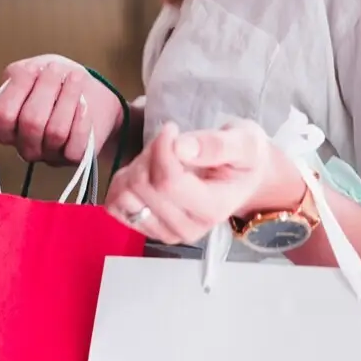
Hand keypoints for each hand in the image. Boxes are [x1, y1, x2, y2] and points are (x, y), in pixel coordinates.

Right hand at [0, 55, 122, 168]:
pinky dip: (81, 120)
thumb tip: (23, 75)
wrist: (87, 92)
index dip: (18, 89)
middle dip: (46, 89)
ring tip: (75, 77)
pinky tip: (84, 103)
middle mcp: (24, 145)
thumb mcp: (31, 70)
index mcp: (6, 126)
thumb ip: (19, 74)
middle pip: (31, 122)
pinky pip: (75, 146)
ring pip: (55, 132)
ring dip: (68, 99)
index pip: (2, 116)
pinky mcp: (72, 158)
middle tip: (56, 69)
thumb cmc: (55, 81)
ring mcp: (48, 154)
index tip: (34, 68)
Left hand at [104, 120, 300, 243]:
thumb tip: (181, 148)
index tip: (172, 129)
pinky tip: (145, 170)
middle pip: (143, 186)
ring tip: (159, 156)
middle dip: (151, 153)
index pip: (169, 182)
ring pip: (125, 195)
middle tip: (170, 142)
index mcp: (213, 209)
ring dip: (136, 167)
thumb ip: (216, 145)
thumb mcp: (244, 142)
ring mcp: (164, 232)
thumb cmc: (244, 158)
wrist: (243, 179)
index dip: (162, 148)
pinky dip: (123, 181)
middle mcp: (187, 229)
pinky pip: (115, 204)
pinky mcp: (146, 228)